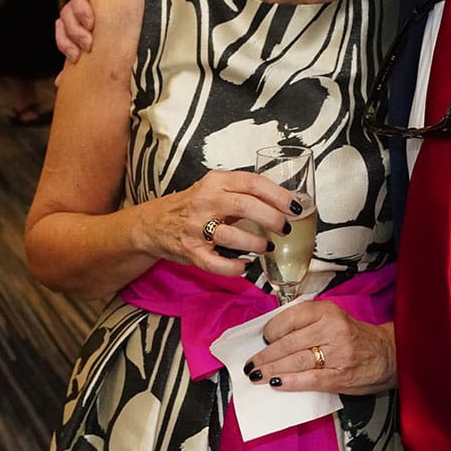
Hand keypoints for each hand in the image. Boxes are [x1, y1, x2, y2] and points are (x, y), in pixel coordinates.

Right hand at [55, 0, 160, 60]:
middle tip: (88, 46)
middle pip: (67, 13)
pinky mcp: (90, 30)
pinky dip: (66, 59)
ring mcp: (86, 13)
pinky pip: (70, 42)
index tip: (92, 23)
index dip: (80, 7)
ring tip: (77, 58)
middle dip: (74, 31)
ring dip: (66, 43)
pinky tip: (66, 76)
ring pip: (63, 27)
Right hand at [137, 168, 300, 277]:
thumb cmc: (194, 206)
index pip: (252, 183)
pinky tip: (245, 266)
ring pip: (230, 235)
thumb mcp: (216, 189)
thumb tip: (285, 204)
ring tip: (267, 247)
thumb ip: (244, 193)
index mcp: (216, 182)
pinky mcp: (190, 251)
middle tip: (285, 228)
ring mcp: (196, 228)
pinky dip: (234, 267)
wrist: (155, 223)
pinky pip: (215, 263)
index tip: (295, 207)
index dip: (278, 195)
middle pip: (244, 205)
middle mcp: (205, 201)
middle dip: (271, 218)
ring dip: (255, 244)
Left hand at [243, 303, 395, 395]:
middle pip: (289, 343)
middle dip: (265, 355)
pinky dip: (291, 382)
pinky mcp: (340, 375)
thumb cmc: (353, 337)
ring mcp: (337, 353)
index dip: (271, 330)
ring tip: (257, 375)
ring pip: (295, 361)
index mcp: (326, 311)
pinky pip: (309, 379)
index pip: (290, 318)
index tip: (263, 338)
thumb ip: (306, 323)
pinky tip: (277, 383)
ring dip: (272, 370)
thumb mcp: (332, 319)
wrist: (387, 354)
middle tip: (251, 364)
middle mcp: (332, 329)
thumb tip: (272, 336)